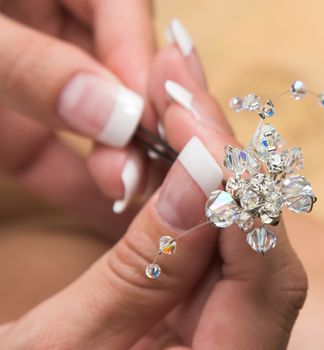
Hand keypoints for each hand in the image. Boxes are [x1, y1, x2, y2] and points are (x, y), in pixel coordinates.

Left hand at [0, 0, 156, 232]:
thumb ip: (29, 67)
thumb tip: (116, 114)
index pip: (121, 6)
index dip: (142, 61)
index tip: (151, 118)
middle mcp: (49, 28)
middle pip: (120, 67)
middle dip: (138, 117)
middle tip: (144, 165)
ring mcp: (34, 82)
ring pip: (96, 118)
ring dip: (119, 157)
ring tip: (130, 192)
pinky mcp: (11, 129)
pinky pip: (53, 155)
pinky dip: (80, 186)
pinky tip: (111, 216)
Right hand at [0, 46, 306, 347]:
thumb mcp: (63, 344)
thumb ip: (142, 267)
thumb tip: (200, 174)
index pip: (268, 280)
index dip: (238, 194)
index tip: (194, 126)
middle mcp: (243, 349)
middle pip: (262, 245)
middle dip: (223, 161)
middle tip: (184, 87)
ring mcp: (226, 327)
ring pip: (240, 232)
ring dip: (207, 163)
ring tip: (175, 98)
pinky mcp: (203, 310)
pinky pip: (213, 241)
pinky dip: (192, 191)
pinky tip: (172, 141)